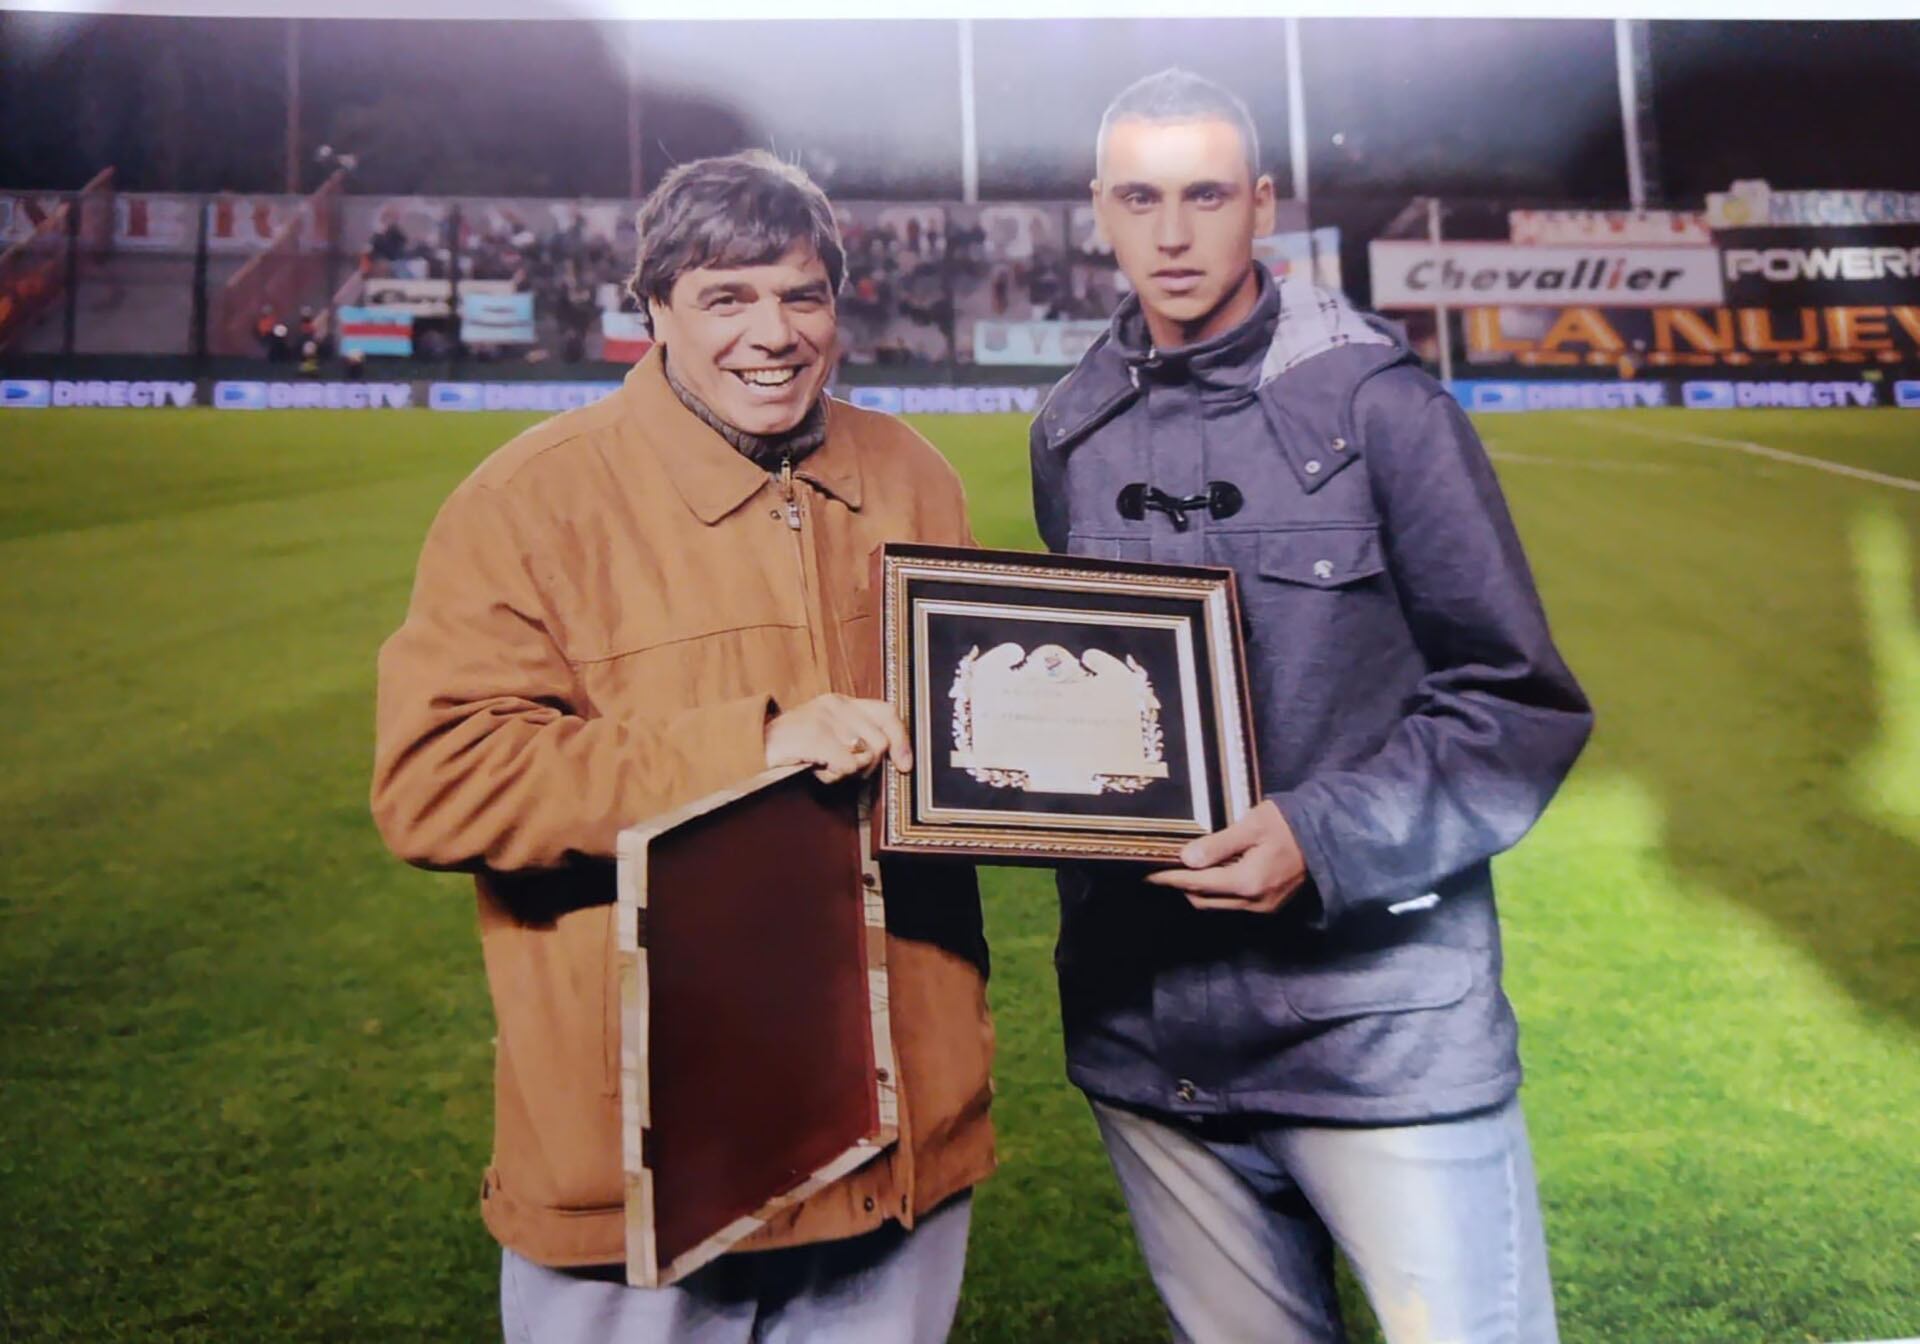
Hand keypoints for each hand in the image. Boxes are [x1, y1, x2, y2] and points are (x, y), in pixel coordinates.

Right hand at [764, 693, 912, 784]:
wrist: (751, 746)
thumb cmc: (792, 747)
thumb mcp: (828, 735)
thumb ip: (856, 737)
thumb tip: (893, 756)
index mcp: (842, 702)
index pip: (887, 713)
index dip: (902, 740)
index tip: (905, 766)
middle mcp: (836, 704)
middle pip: (880, 741)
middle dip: (867, 766)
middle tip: (842, 770)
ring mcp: (825, 718)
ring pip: (866, 755)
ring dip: (847, 772)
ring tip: (824, 767)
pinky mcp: (815, 734)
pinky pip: (847, 765)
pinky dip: (833, 776)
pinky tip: (815, 769)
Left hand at [1144, 800, 1306, 913]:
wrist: (1327, 836)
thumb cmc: (1288, 824)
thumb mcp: (1252, 826)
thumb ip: (1218, 844)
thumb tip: (1186, 859)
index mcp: (1247, 882)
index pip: (1197, 883)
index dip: (1170, 878)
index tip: (1148, 873)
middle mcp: (1253, 902)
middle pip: (1203, 900)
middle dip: (1181, 886)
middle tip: (1163, 868)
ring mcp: (1263, 907)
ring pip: (1218, 905)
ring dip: (1198, 891)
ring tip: (1183, 871)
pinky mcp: (1270, 905)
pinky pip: (1233, 904)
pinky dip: (1218, 892)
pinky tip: (1213, 874)